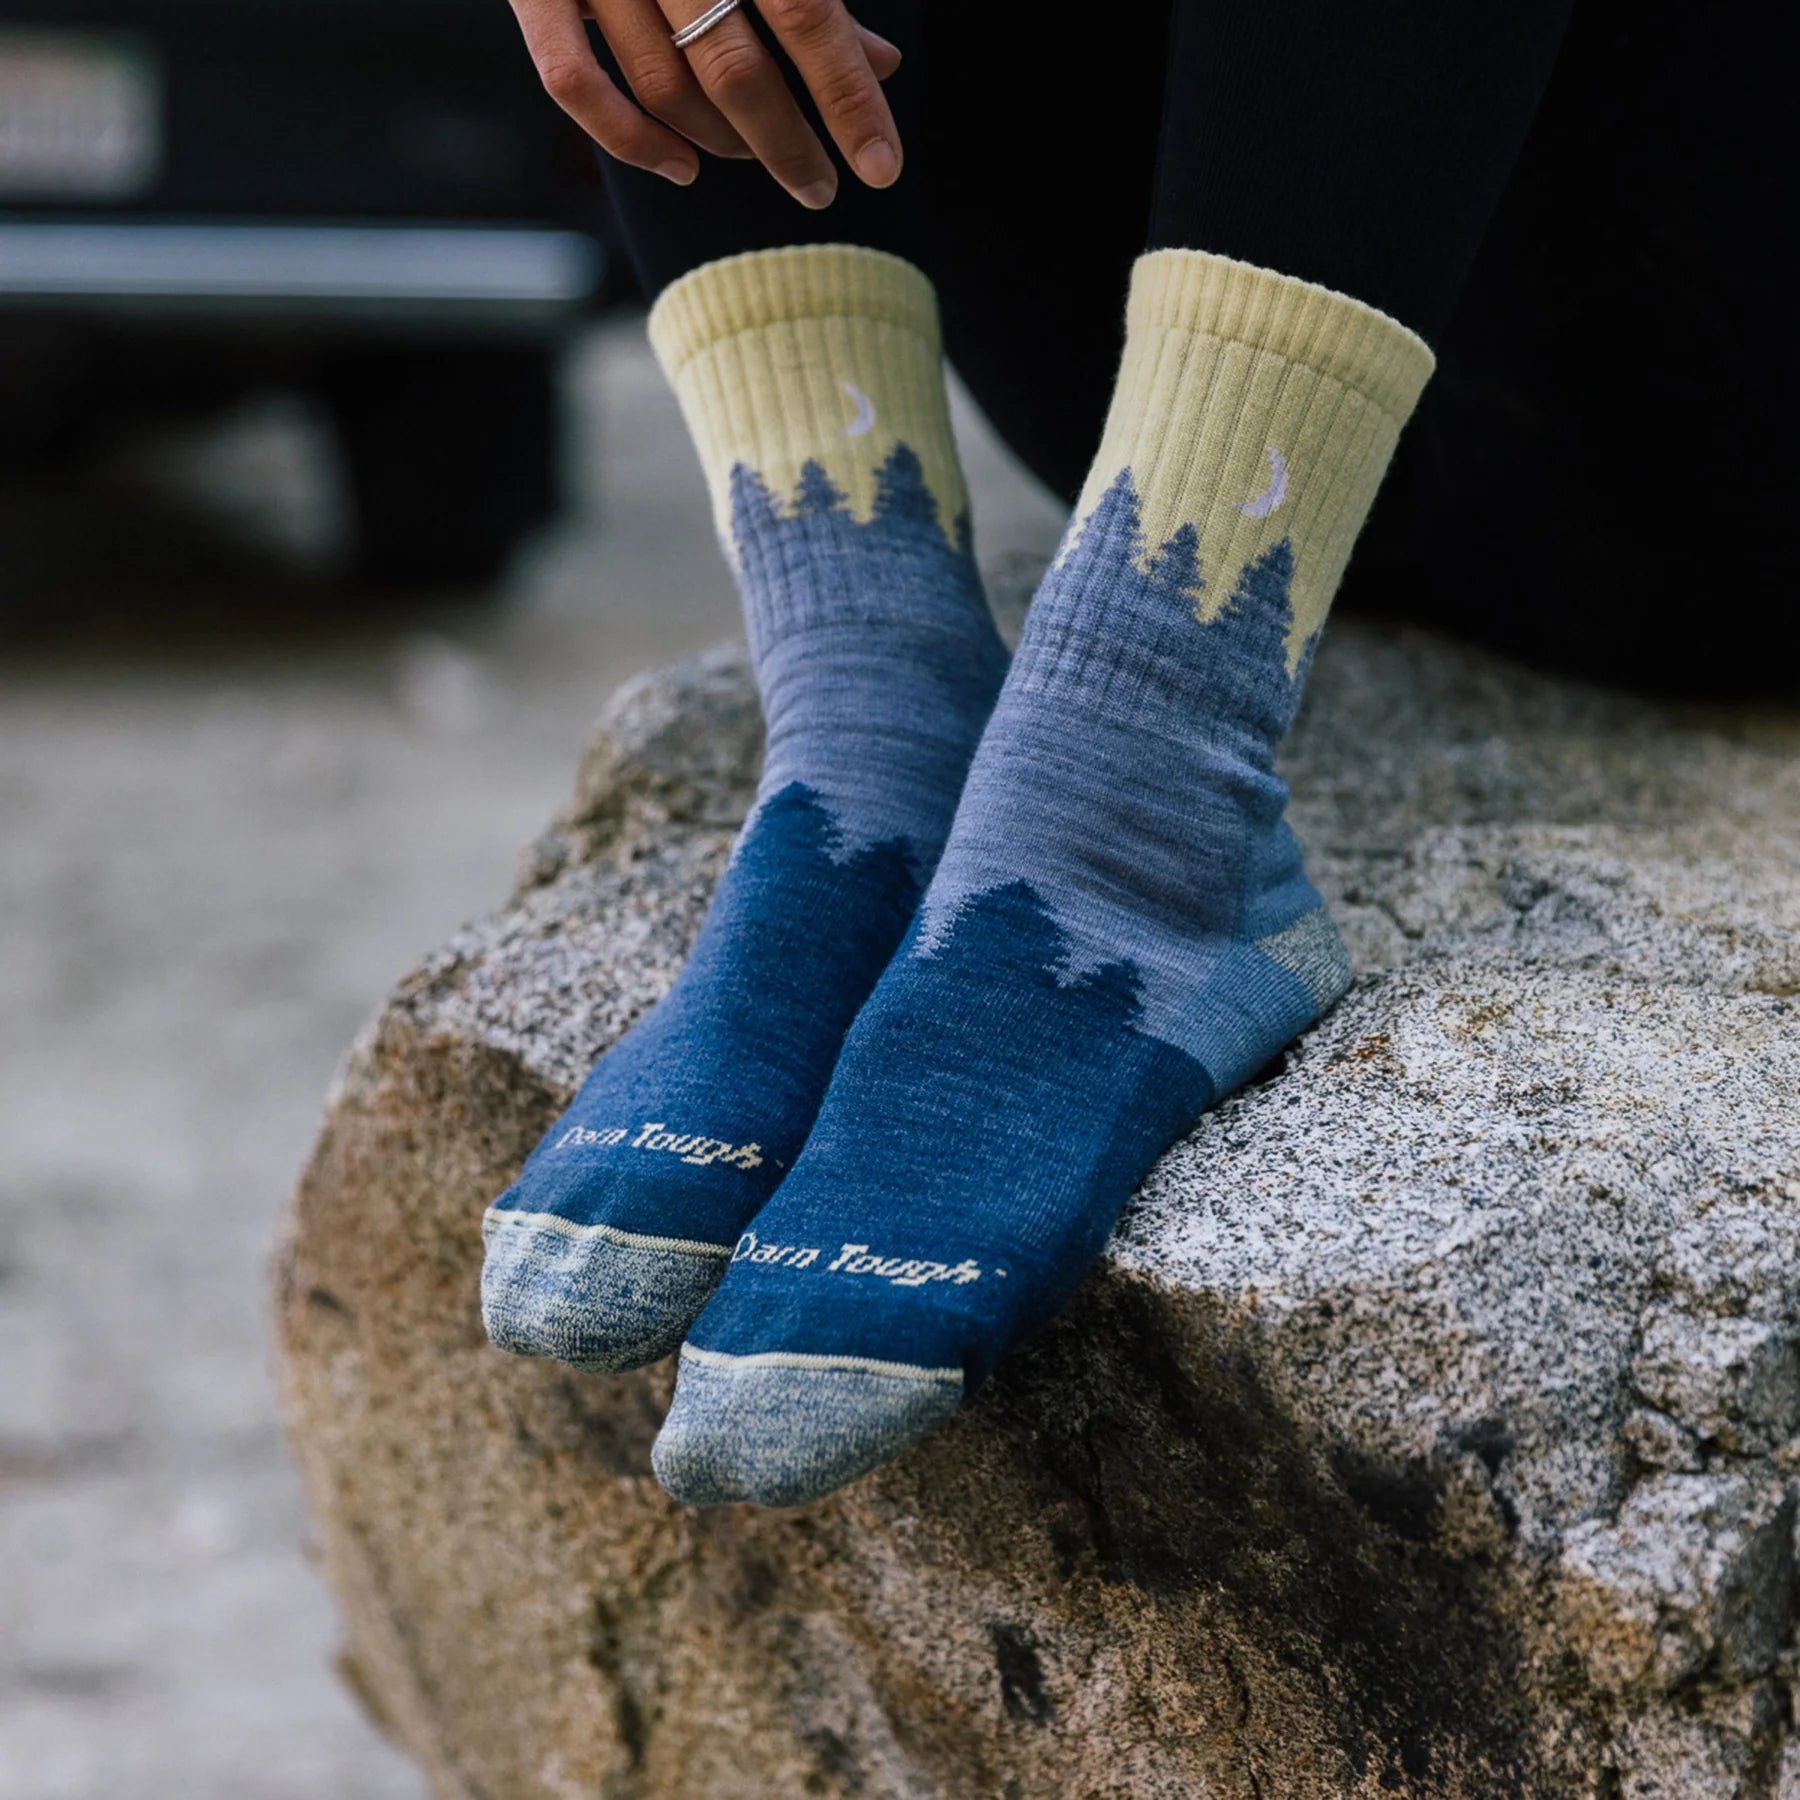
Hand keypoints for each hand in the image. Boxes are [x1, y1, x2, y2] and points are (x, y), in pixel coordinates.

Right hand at [508, 0, 903, 206]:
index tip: (880, 164)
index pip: (807, 15)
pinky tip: (679, 166)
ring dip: (720, 141)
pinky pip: (576, 83)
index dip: (847, 97)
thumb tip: (881, 63)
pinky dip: (630, 140)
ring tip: (754, 155)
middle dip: (787, 144)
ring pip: (665, 87)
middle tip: (819, 189)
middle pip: (736, 68)